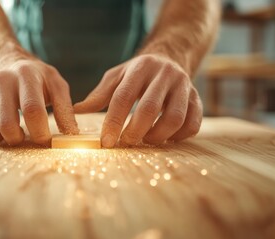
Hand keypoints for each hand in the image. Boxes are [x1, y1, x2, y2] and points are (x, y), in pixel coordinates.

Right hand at [0, 55, 78, 145]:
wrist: (8, 62)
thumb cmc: (38, 79)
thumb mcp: (57, 86)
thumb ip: (65, 110)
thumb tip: (71, 136)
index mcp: (26, 75)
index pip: (32, 110)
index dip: (40, 132)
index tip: (46, 141)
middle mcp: (1, 80)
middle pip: (6, 123)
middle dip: (19, 139)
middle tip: (26, 138)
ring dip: (0, 139)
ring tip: (12, 134)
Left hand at [74, 54, 202, 147]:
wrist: (170, 59)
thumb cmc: (137, 73)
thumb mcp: (116, 77)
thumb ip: (99, 95)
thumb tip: (76, 111)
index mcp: (140, 68)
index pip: (123, 97)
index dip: (113, 122)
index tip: (106, 142)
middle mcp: (165, 75)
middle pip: (149, 108)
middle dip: (134, 131)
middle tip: (125, 143)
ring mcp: (185, 86)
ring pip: (175, 118)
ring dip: (158, 136)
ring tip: (146, 141)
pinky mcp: (198, 99)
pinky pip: (193, 124)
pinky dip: (178, 137)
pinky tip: (165, 138)